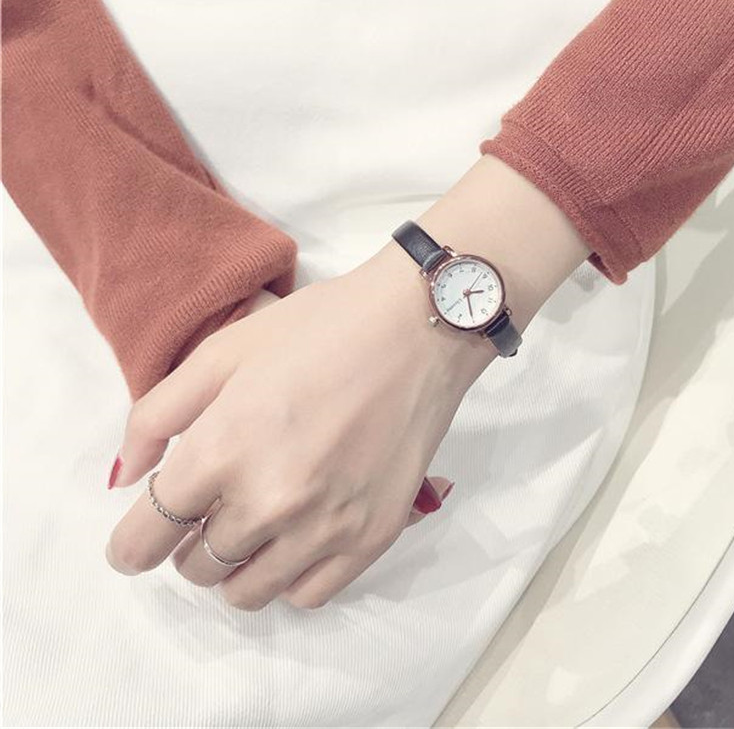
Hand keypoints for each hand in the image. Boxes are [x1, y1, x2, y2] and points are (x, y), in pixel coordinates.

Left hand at [105, 245, 491, 609]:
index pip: (147, 536)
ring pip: (247, 592)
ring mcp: (325, 526)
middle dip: (187, 544)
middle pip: (195, 567)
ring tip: (250, 527)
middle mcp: (269, 500)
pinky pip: (308, 595)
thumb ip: (157, 414)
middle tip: (208, 508)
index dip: (130, 546)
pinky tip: (294, 538)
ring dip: (233, 567)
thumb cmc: (318, 330)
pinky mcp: (372, 537)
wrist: (416, 328)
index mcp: (222, 448)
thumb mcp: (223, 351)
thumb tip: (128, 476)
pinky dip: (287, 576)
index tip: (136, 544)